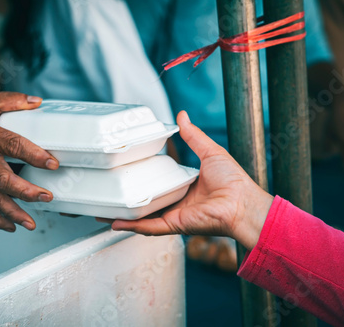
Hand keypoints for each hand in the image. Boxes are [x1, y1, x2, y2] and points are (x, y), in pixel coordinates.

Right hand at [0, 91, 58, 231]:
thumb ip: (12, 100)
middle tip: (46, 197)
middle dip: (25, 192)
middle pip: (2, 179)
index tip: (52, 163)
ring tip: (31, 224)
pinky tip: (11, 227)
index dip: (34, 155)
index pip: (12, 145)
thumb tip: (38, 102)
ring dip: (12, 213)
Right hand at [110, 111, 273, 249]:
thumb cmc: (233, 181)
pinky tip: (113, 220)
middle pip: (145, 200)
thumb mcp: (209, 152)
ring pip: (141, 215)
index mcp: (183, 186)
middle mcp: (175, 202)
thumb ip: (193, 136)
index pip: (157, 181)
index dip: (141, 176)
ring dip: (121, 213)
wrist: (242, 203)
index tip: (125, 168)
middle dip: (125, 196)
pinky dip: (131, 224)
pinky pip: (147, 226)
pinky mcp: (173, 224)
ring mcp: (172, 214)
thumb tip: (182, 116)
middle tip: (107, 188)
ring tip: (101, 207)